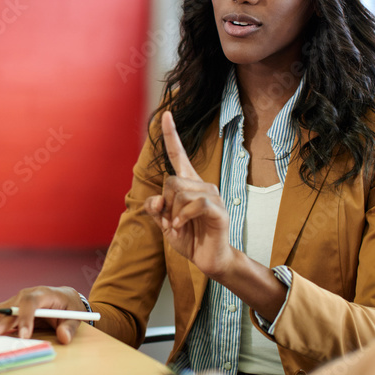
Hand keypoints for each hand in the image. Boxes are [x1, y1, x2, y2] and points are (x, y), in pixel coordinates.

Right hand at [0, 285, 83, 343]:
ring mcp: (16, 300)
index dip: (26, 318)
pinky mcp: (10, 308)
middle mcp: (26, 295)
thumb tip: (64, 337)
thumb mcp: (75, 315)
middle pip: (10, 307)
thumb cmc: (69, 306)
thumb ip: (70, 327)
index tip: (24, 335)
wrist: (64, 297)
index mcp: (43, 293)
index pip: (31, 303)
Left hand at [144, 112, 237, 279]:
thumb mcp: (164, 223)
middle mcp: (201, 185)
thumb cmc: (188, 238)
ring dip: (173, 214)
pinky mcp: (218, 210)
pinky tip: (181, 227)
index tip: (166, 114)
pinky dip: (182, 218)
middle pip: (171, 180)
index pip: (178, 154)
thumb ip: (156, 209)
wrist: (208, 260)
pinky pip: (195, 204)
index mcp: (188, 184)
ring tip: (180, 226)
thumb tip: (156, 199)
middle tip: (172, 220)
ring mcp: (212, 196)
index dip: (171, 135)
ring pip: (180, 193)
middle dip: (165, 204)